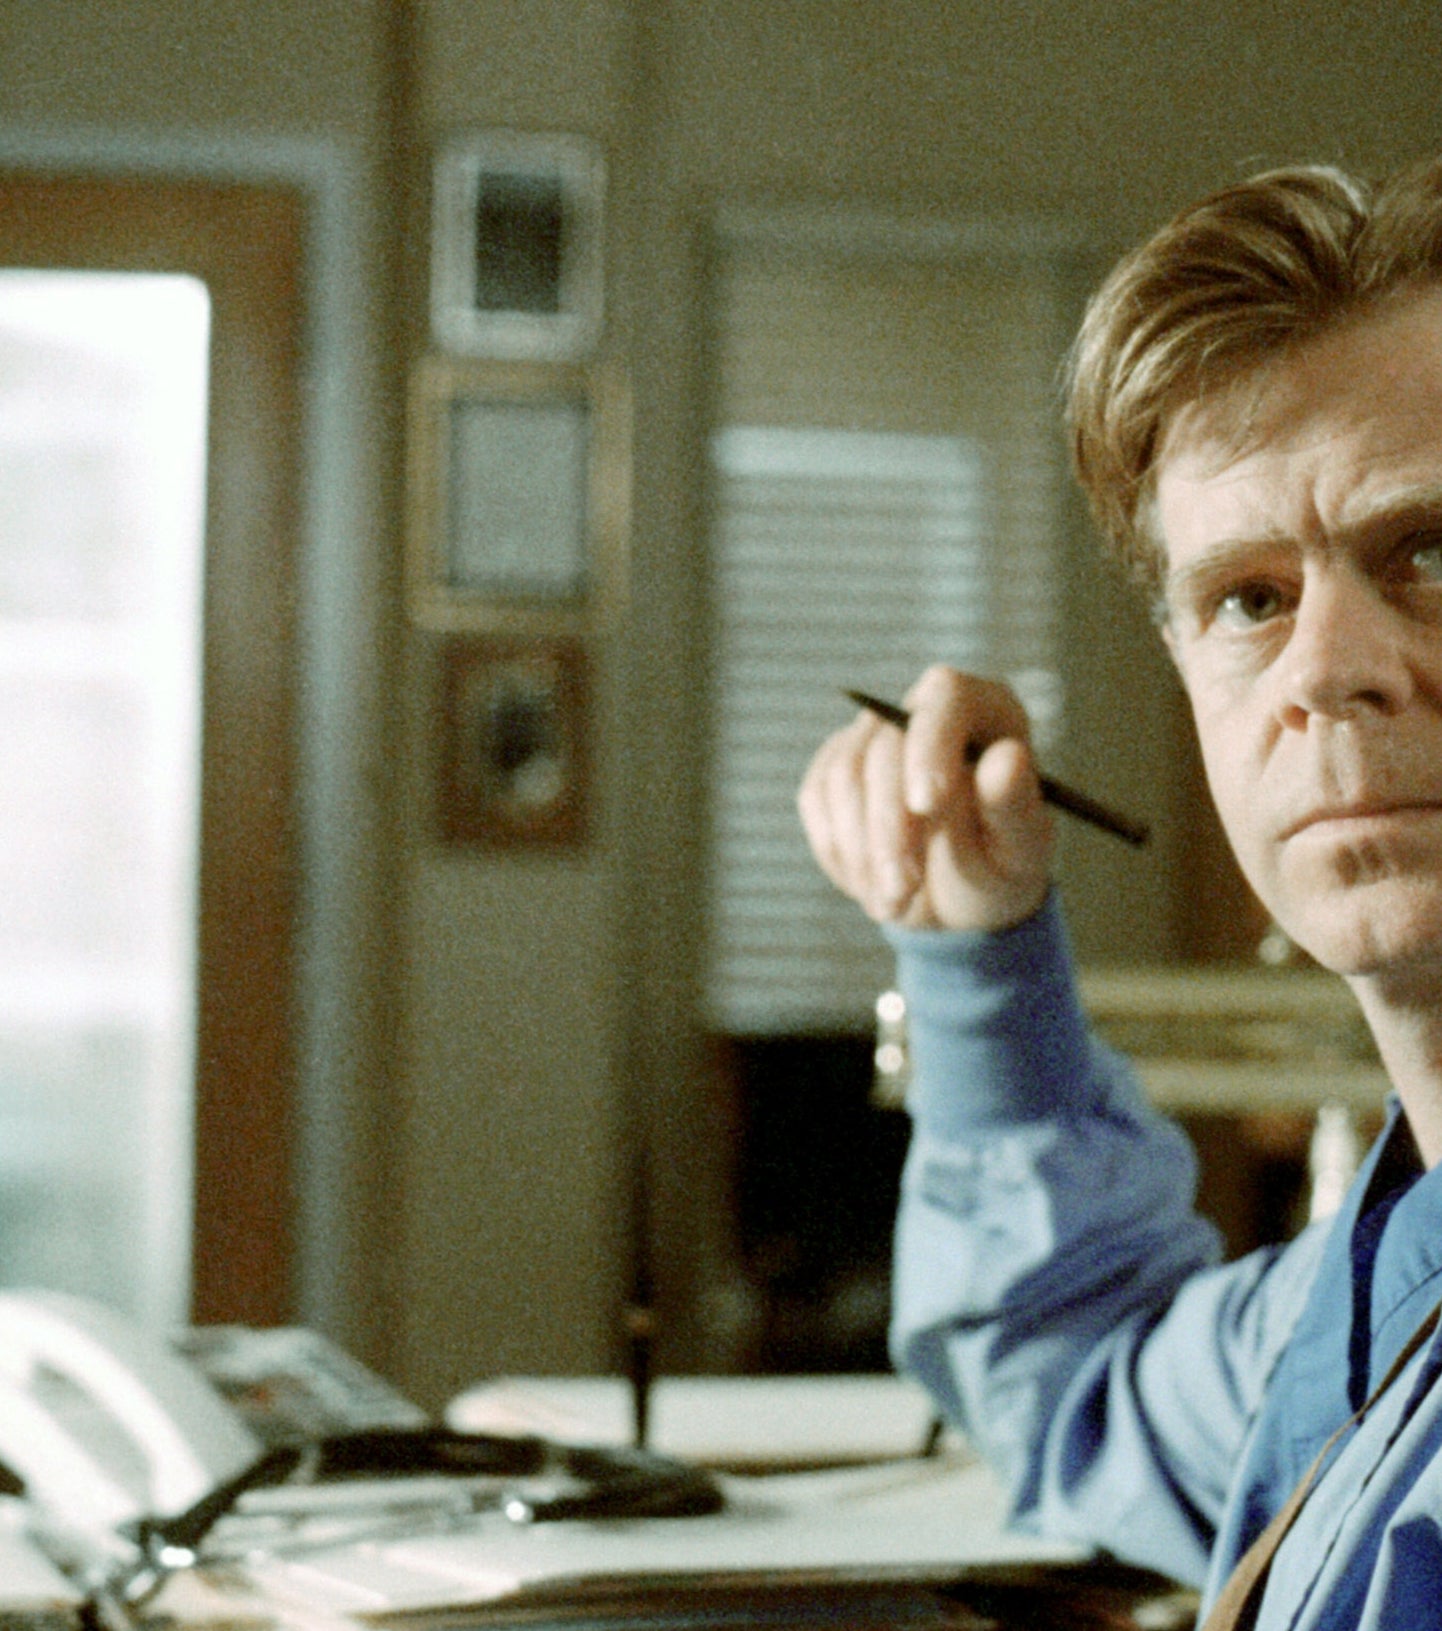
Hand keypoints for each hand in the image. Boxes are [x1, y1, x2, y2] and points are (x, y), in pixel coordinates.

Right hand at [797, 665, 1053, 931]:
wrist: (960, 893)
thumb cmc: (1000, 862)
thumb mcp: (1019, 848)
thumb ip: (1015, 805)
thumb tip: (1007, 759)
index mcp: (984, 709)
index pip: (945, 697)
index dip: (931, 745)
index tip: (928, 805)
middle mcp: (922, 710)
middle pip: (886, 746)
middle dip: (890, 826)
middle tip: (903, 889)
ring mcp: (872, 736)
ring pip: (844, 776)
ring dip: (862, 850)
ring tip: (894, 903)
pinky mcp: (834, 767)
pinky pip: (818, 800)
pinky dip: (841, 852)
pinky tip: (873, 885)